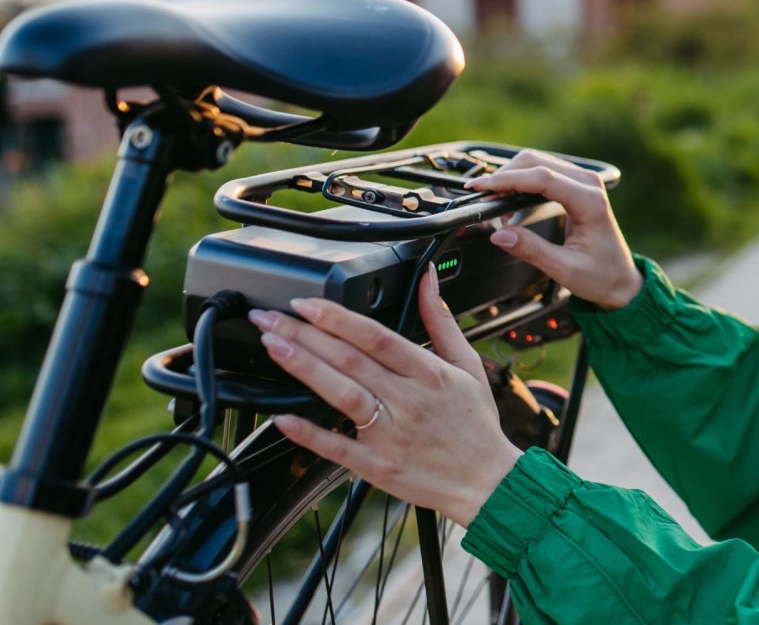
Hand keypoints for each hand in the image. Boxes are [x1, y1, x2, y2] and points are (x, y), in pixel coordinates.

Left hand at [249, 266, 523, 525]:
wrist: (487, 482)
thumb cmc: (475, 424)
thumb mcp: (467, 365)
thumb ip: (440, 320)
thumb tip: (428, 278)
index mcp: (429, 373)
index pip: (376, 336)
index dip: (337, 317)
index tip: (305, 303)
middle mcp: (408, 400)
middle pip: (349, 359)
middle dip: (303, 333)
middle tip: (268, 317)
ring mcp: (391, 434)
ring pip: (341, 394)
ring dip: (303, 368)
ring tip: (273, 346)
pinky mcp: (377, 466)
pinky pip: (337, 448)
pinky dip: (309, 433)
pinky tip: (283, 417)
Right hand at [465, 149, 642, 309]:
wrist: (621, 279)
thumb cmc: (601, 275)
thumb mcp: (565, 269)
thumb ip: (532, 250)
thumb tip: (499, 234)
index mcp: (590, 202)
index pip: (542, 178)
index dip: (507, 180)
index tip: (480, 188)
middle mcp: (589, 184)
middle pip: (536, 162)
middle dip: (504, 175)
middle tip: (480, 196)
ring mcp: (583, 182)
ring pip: (537, 162)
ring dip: (510, 176)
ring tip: (491, 199)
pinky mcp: (576, 186)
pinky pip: (543, 172)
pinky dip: (520, 180)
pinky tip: (506, 197)